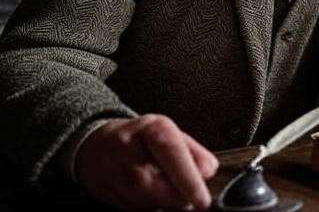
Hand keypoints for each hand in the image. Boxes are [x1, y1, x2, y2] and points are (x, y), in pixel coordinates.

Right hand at [76, 115, 218, 210]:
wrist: (95, 145)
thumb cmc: (141, 138)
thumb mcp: (170, 133)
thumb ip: (194, 151)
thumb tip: (209, 171)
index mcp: (149, 129)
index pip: (171, 152)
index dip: (189, 179)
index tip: (203, 200)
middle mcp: (128, 151)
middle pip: (160, 187)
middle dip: (181, 195)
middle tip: (190, 190)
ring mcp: (113, 175)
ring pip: (150, 203)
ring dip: (165, 200)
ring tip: (162, 181)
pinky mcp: (105, 195)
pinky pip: (137, 209)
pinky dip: (149, 204)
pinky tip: (146, 188)